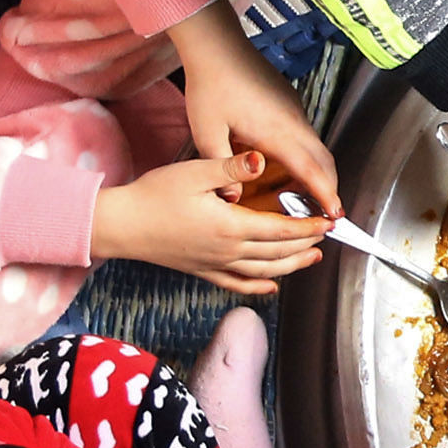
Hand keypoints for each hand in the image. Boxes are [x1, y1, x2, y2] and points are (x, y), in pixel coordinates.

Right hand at [91, 154, 325, 293]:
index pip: (280, 230)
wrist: (120, 225)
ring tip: (311, 259)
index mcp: (230, 226)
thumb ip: (231, 168)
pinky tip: (271, 286)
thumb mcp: (195, 173)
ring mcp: (214, 264)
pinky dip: (257, 287)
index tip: (327, 222)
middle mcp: (226, 250)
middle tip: (326, 236)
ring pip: (263, 272)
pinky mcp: (201, 270)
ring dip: (291, 267)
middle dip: (305, 245)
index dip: (307, 227)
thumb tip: (261, 161)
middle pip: (277, 253)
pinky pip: (236, 284)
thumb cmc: (154, 196)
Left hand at [170, 5, 335, 214]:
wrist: (215, 45)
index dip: (325, 194)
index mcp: (276, 132)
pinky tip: (291, 164)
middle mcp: (292, 121)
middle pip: (324, 160)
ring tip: (310, 194)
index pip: (311, 169)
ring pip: (317, 147)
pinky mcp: (289, 102)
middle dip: (330, 187)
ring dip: (319, 171)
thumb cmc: (210, 84)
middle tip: (326, 212)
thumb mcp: (206, 132)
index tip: (335, 214)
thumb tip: (232, 200)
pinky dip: (308, 155)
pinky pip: (306, 135)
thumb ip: (220, 169)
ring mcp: (294, 110)